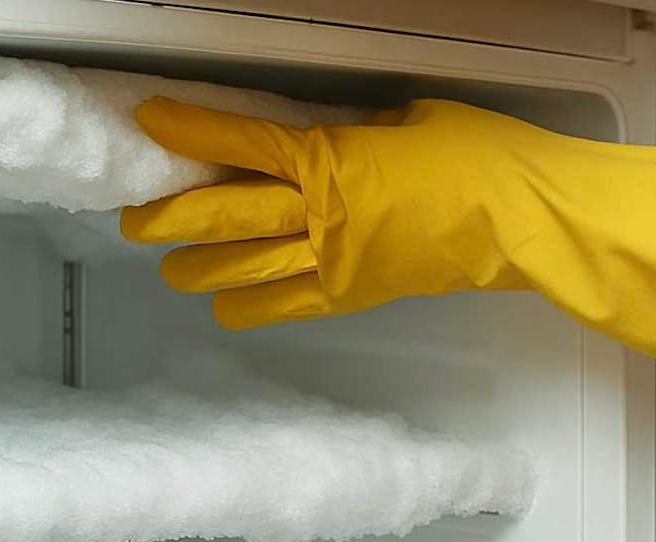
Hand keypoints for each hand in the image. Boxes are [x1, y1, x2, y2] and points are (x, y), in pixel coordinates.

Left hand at [120, 98, 527, 328]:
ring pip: (246, 267)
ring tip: (170, 268)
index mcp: (331, 157)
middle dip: (172, 217)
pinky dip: (251, 308)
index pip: (244, 142)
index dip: (192, 133)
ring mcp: (333, 261)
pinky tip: (225, 307)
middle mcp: (319, 213)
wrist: (521, 218)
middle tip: (134, 220)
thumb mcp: (407, 118)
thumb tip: (330, 142)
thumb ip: (355, 133)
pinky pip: (288, 307)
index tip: (151, 124)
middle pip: (226, 215)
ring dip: (200, 267)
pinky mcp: (353, 296)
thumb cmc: (475, 154)